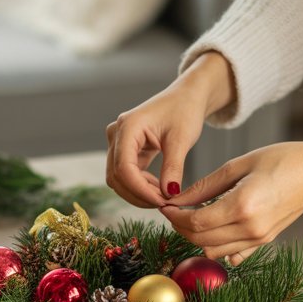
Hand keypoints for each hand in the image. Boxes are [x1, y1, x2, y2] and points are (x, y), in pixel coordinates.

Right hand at [106, 52, 236, 207]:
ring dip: (138, 193)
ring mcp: (118, 142)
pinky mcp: (125, 150)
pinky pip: (126, 175)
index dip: (140, 190)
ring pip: (118, 179)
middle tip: (164, 203)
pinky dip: (140, 186)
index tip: (162, 202)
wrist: (186, 97)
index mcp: (128, 127)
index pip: (124, 168)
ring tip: (163, 196)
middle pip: (116, 176)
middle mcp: (116, 134)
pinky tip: (159, 188)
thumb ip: (173, 167)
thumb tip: (169, 195)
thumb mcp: (182, 139)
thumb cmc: (185, 110)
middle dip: (138, 194)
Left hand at [160, 138, 302, 261]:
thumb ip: (205, 185)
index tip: (165, 205)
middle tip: (174, 210)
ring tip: (191, 216)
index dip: (174, 216)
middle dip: (180, 227)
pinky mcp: (264, 241)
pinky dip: (216, 245)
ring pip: (212, 251)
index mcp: (242, 205)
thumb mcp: (239, 165)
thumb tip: (176, 199)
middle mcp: (250, 228)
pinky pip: (232, 254)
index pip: (195, 221)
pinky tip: (213, 228)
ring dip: (196, 237)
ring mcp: (259, 238)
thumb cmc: (282, 159)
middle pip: (200, 239)